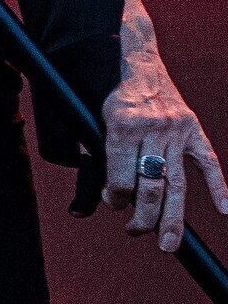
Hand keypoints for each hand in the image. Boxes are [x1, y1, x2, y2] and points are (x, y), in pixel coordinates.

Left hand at [102, 27, 225, 252]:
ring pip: (176, 181)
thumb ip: (92, 158)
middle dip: (143, 216)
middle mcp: (151, 128)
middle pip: (150, 183)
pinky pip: (208, 161)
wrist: (137, 60)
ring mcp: (176, 129)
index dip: (116, 197)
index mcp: (121, 124)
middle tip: (135, 233)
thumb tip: (89, 206)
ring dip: (172, 216)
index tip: (114, 206)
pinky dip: (219, 186)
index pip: (121, 175)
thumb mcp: (92, 120)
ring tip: (167, 243)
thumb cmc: (110, 95)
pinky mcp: (193, 128)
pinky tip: (225, 209)